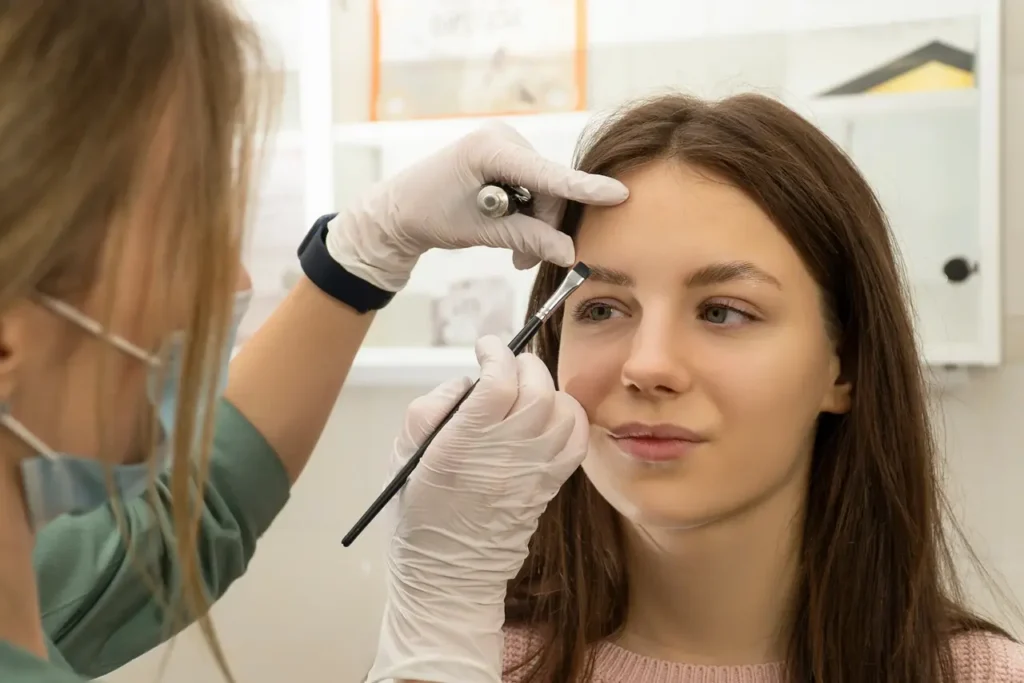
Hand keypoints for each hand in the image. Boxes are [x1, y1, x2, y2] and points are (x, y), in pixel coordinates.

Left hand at [326, 121, 628, 291]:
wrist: (397, 209)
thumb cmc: (428, 215)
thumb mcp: (479, 232)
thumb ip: (527, 239)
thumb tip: (569, 254)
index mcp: (489, 148)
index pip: (546, 174)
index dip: (583, 188)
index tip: (618, 194)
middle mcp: (502, 138)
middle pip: (549, 187)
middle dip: (545, 225)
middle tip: (524, 260)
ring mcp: (505, 144)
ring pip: (544, 191)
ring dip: (536, 225)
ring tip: (514, 252)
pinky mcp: (505, 155)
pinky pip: (533, 187)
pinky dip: (528, 213)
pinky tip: (511, 230)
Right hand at [367, 335, 588, 682]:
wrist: (449, 570)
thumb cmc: (419, 509)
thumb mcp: (405, 452)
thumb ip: (434, 407)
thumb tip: (471, 381)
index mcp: (462, 445)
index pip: (497, 380)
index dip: (494, 352)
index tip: (485, 347)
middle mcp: (505, 454)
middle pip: (536, 387)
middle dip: (522, 363)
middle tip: (506, 362)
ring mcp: (535, 469)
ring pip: (562, 408)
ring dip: (547, 386)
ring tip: (527, 386)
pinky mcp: (552, 483)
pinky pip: (577, 436)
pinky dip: (570, 414)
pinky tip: (550, 412)